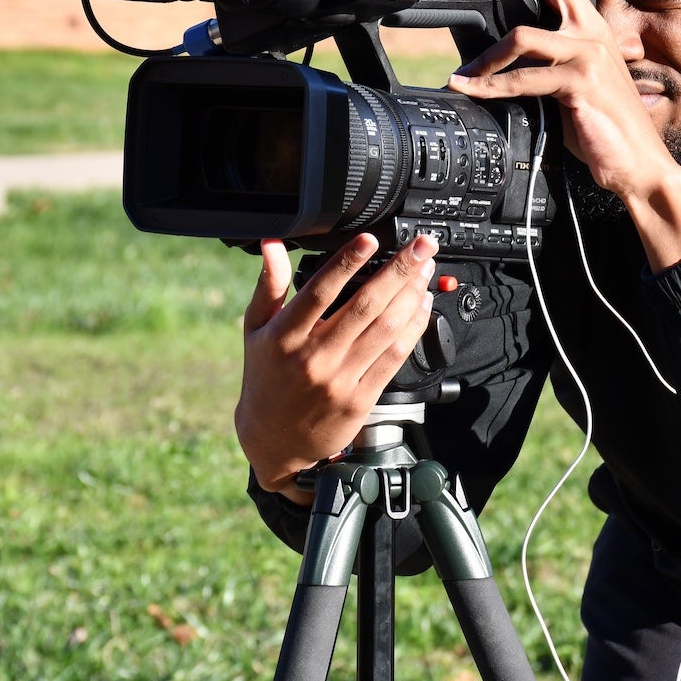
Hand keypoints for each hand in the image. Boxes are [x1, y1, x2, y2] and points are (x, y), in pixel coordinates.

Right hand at [236, 232, 438, 502]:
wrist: (274, 440)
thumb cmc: (265, 378)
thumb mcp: (256, 329)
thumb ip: (269, 284)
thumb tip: (272, 243)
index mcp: (285, 336)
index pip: (319, 292)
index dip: (347, 263)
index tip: (370, 240)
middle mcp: (313, 357)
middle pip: (364, 306)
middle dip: (399, 271)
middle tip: (421, 246)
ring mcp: (339, 380)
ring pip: (385, 330)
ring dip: (411, 296)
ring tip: (424, 271)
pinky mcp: (360, 400)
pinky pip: (394, 358)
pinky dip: (412, 330)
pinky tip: (421, 308)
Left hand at [448, 0, 680, 269]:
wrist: (638, 162)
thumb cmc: (605, 125)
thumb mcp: (577, 81)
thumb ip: (549, 61)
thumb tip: (501, 54)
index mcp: (593, 26)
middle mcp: (593, 33)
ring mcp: (589, 56)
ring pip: (523, 37)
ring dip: (484, 58)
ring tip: (462, 75)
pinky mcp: (581, 83)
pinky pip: (525, 79)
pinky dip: (492, 87)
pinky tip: (475, 91)